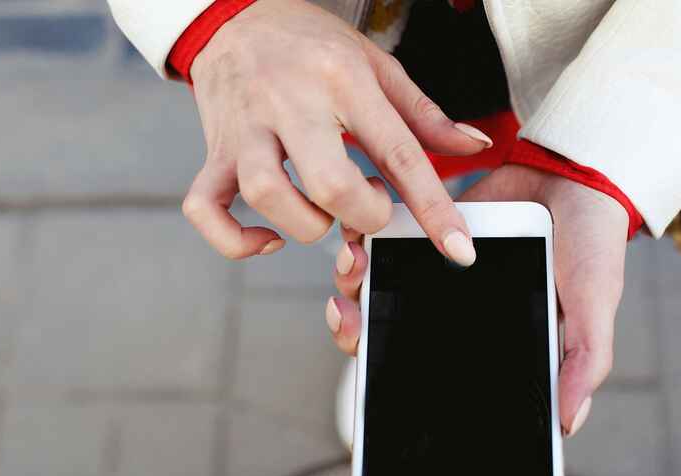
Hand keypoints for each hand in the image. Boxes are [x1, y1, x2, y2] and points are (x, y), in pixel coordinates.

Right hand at [183, 0, 489, 262]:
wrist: (231, 15)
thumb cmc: (308, 44)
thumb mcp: (374, 64)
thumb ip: (425, 113)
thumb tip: (474, 146)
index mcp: (342, 79)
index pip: (398, 151)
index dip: (433, 208)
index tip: (458, 248)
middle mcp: (290, 103)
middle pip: (328, 184)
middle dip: (363, 215)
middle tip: (371, 206)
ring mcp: (245, 129)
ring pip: (266, 196)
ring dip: (305, 225)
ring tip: (323, 212)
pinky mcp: (214, 151)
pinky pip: (206, 208)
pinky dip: (236, 239)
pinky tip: (269, 237)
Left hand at [325, 164, 628, 436]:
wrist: (581, 171)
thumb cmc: (593, 245)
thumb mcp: (593, 305)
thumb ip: (583, 360)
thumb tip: (568, 426)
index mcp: (485, 340)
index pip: (429, 372)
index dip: (392, 376)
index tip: (367, 366)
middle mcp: (453, 311)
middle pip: (389, 334)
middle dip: (357, 329)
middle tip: (347, 315)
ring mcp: (436, 270)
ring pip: (376, 288)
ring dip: (352, 282)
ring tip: (352, 265)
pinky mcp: (427, 228)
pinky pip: (384, 240)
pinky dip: (363, 240)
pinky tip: (356, 236)